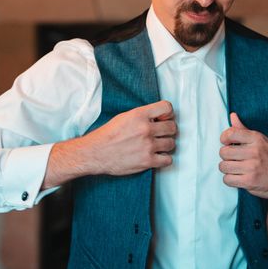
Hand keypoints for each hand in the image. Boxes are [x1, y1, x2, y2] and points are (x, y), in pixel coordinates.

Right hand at [43, 100, 175, 187]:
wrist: (96, 153)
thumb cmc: (108, 135)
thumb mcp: (124, 117)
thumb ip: (143, 116)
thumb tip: (159, 117)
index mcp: (139, 115)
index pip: (167, 107)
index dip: (168, 113)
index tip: (164, 118)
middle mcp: (146, 129)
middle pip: (172, 127)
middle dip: (168, 130)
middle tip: (161, 133)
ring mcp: (148, 146)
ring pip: (171, 143)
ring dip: (166, 145)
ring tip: (158, 145)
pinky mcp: (147, 161)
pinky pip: (168, 160)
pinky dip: (164, 159)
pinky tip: (157, 156)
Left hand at [219, 113, 267, 201]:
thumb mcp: (261, 140)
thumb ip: (244, 129)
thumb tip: (232, 115)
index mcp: (256, 138)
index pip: (230, 133)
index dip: (224, 139)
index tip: (227, 144)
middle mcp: (254, 151)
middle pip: (223, 152)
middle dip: (226, 156)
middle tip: (234, 159)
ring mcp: (252, 167)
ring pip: (223, 166)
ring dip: (227, 169)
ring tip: (236, 169)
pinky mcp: (250, 181)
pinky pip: (227, 179)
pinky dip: (230, 180)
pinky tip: (238, 178)